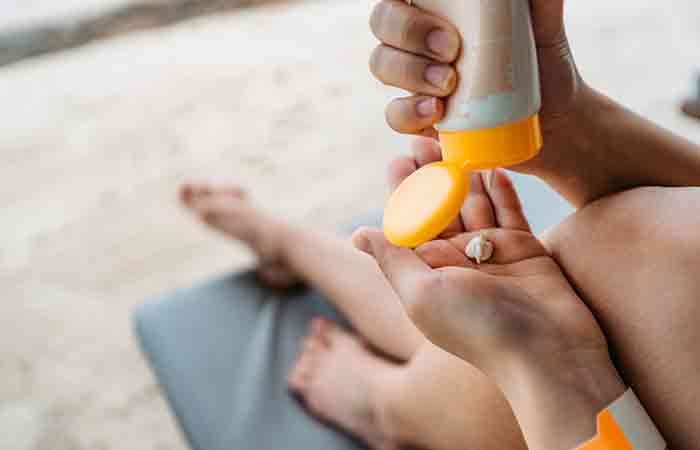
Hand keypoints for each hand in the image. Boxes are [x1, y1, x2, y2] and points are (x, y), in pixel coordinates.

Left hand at [354, 149, 625, 448]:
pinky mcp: (525, 250)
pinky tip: (494, 166)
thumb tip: (359, 234)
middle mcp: (457, 262)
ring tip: (457, 141)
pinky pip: (510, 213)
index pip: (409, 224)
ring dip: (465, 175)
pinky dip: (501, 192)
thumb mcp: (422, 292)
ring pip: (474, 205)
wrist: (549, 353)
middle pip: (440, 208)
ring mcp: (492, 255)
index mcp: (427, 272)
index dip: (403, 191)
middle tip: (427, 138)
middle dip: (433, 174)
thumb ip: (393, 259)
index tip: (398, 158)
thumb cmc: (479, 328)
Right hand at [369, 0, 583, 171]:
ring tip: (449, 83)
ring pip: (381, 64)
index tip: (430, 3)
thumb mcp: (545, 24)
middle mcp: (420, 38)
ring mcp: (415, 77)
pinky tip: (437, 112)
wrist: (555, 120)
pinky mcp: (419, 116)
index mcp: (442, 6)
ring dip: (409, 71)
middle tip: (451, 48)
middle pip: (383, 21)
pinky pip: (395, 113)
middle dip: (408, 31)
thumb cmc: (544, 63)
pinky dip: (410, 112)